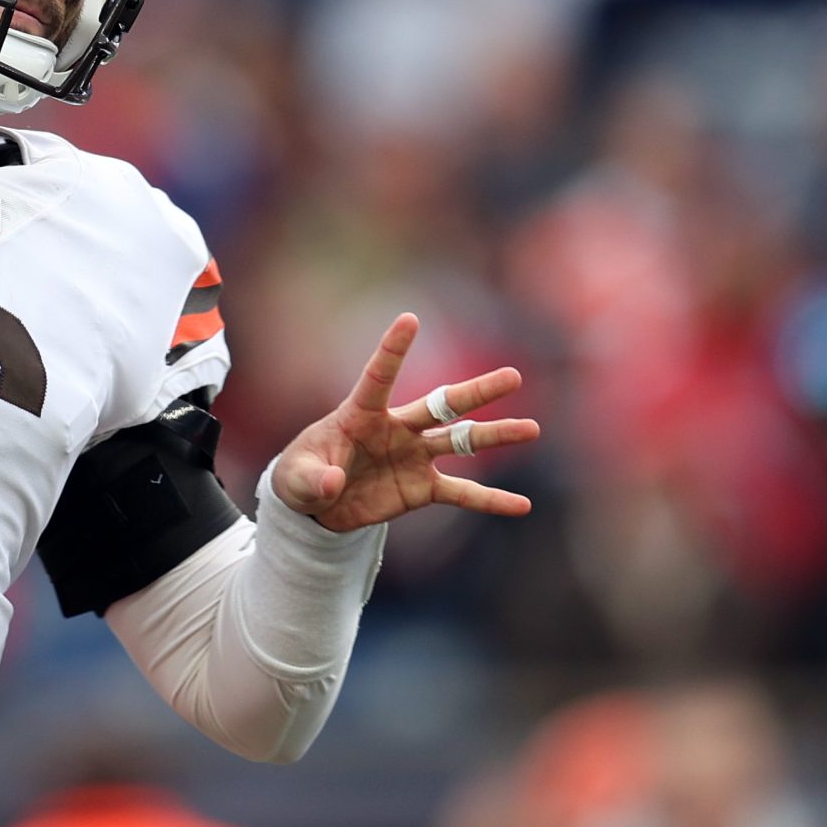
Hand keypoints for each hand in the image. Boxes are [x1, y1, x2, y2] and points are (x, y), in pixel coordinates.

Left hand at [271, 313, 538, 532]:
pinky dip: (490, 499)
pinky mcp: (422, 488)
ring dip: (495, 436)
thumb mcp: (295, 479)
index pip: (379, 377)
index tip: (410, 319)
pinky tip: (522, 505)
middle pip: (441, 405)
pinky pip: (462, 493)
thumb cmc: (302, 477)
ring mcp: (414, 456)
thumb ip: (312, 478)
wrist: (316, 507)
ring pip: (461, 441)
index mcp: (360, 414)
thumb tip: (331, 483)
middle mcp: (396, 429)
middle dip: (476, 392)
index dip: (392, 350)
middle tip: (513, 377)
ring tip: (531, 428)